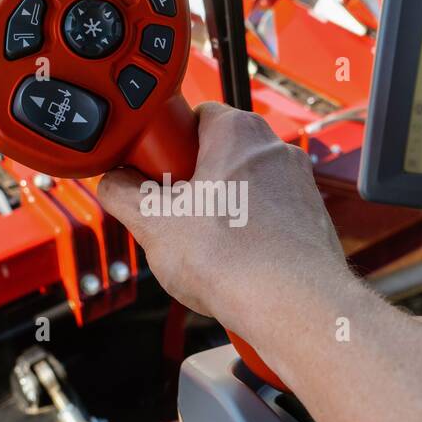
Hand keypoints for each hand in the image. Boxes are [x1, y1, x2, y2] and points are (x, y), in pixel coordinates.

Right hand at [96, 102, 348, 335]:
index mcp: (237, 132)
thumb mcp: (153, 223)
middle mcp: (275, 149)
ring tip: (202, 246)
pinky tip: (232, 261)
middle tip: (171, 215)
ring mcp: (297, 184)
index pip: (192, 116)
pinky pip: (266, 217)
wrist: (293, 306)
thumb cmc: (235, 259)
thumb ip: (122, 193)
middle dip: (189, 184)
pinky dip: (246, 233)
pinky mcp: (309, 219)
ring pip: (241, 188)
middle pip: (216, 155)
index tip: (152, 174)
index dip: (165, 146)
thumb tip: (112, 183)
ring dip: (217, 211)